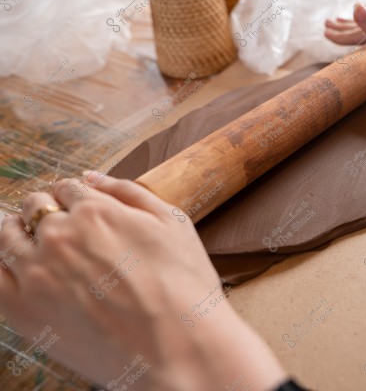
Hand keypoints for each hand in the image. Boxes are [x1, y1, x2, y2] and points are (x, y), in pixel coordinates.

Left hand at [0, 172, 285, 390]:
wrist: (179, 350)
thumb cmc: (184, 286)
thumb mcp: (174, 223)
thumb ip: (129, 192)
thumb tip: (92, 177)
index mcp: (95, 211)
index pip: (69, 187)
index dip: (76, 195)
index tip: (81, 209)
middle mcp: (59, 236)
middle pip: (34, 206)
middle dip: (48, 210)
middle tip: (65, 229)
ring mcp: (35, 273)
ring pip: (6, 235)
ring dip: (19, 231)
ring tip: (39, 247)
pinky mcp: (22, 310)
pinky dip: (1, 265)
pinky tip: (19, 270)